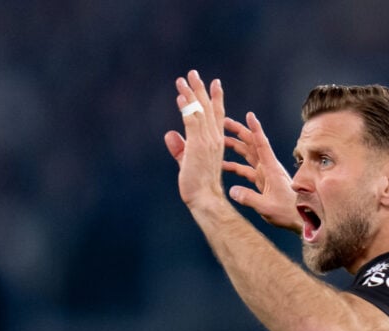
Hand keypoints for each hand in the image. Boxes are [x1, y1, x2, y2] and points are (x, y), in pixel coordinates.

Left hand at [164, 70, 226, 209]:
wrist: (205, 198)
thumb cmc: (198, 185)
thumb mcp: (188, 161)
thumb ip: (180, 147)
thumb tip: (170, 134)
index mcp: (216, 141)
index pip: (217, 115)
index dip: (216, 98)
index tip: (215, 83)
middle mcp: (214, 138)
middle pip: (208, 108)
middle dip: (200, 89)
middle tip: (193, 73)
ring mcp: (207, 141)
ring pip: (199, 111)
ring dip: (190, 93)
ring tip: (183, 78)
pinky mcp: (198, 145)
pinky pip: (192, 121)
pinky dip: (186, 107)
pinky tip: (180, 97)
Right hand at [223, 112, 299, 231]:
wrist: (299, 219)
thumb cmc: (288, 213)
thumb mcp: (267, 207)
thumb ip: (249, 198)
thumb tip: (232, 191)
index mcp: (271, 169)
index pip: (262, 144)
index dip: (255, 129)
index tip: (249, 115)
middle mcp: (268, 167)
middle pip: (252, 144)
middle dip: (239, 132)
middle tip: (224, 122)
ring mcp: (265, 174)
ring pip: (248, 155)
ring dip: (235, 146)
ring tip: (220, 140)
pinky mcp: (263, 182)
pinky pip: (247, 170)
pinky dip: (235, 166)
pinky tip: (224, 165)